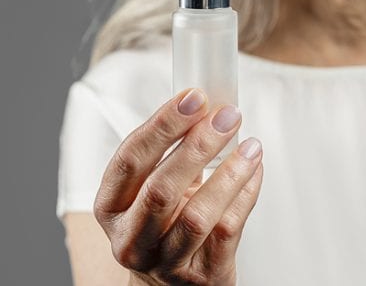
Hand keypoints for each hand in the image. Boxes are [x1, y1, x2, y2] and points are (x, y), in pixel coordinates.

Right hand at [93, 88, 263, 285]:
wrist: (173, 282)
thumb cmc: (164, 222)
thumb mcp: (152, 187)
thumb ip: (171, 151)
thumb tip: (208, 105)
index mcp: (111, 207)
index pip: (130, 160)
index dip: (162, 125)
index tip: (193, 98)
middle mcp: (130, 239)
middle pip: (161, 188)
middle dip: (198, 145)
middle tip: (226, 116)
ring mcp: (164, 262)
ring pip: (198, 215)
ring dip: (229, 173)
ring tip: (250, 146)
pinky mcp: (201, 276)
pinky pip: (227, 230)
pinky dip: (245, 194)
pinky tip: (254, 170)